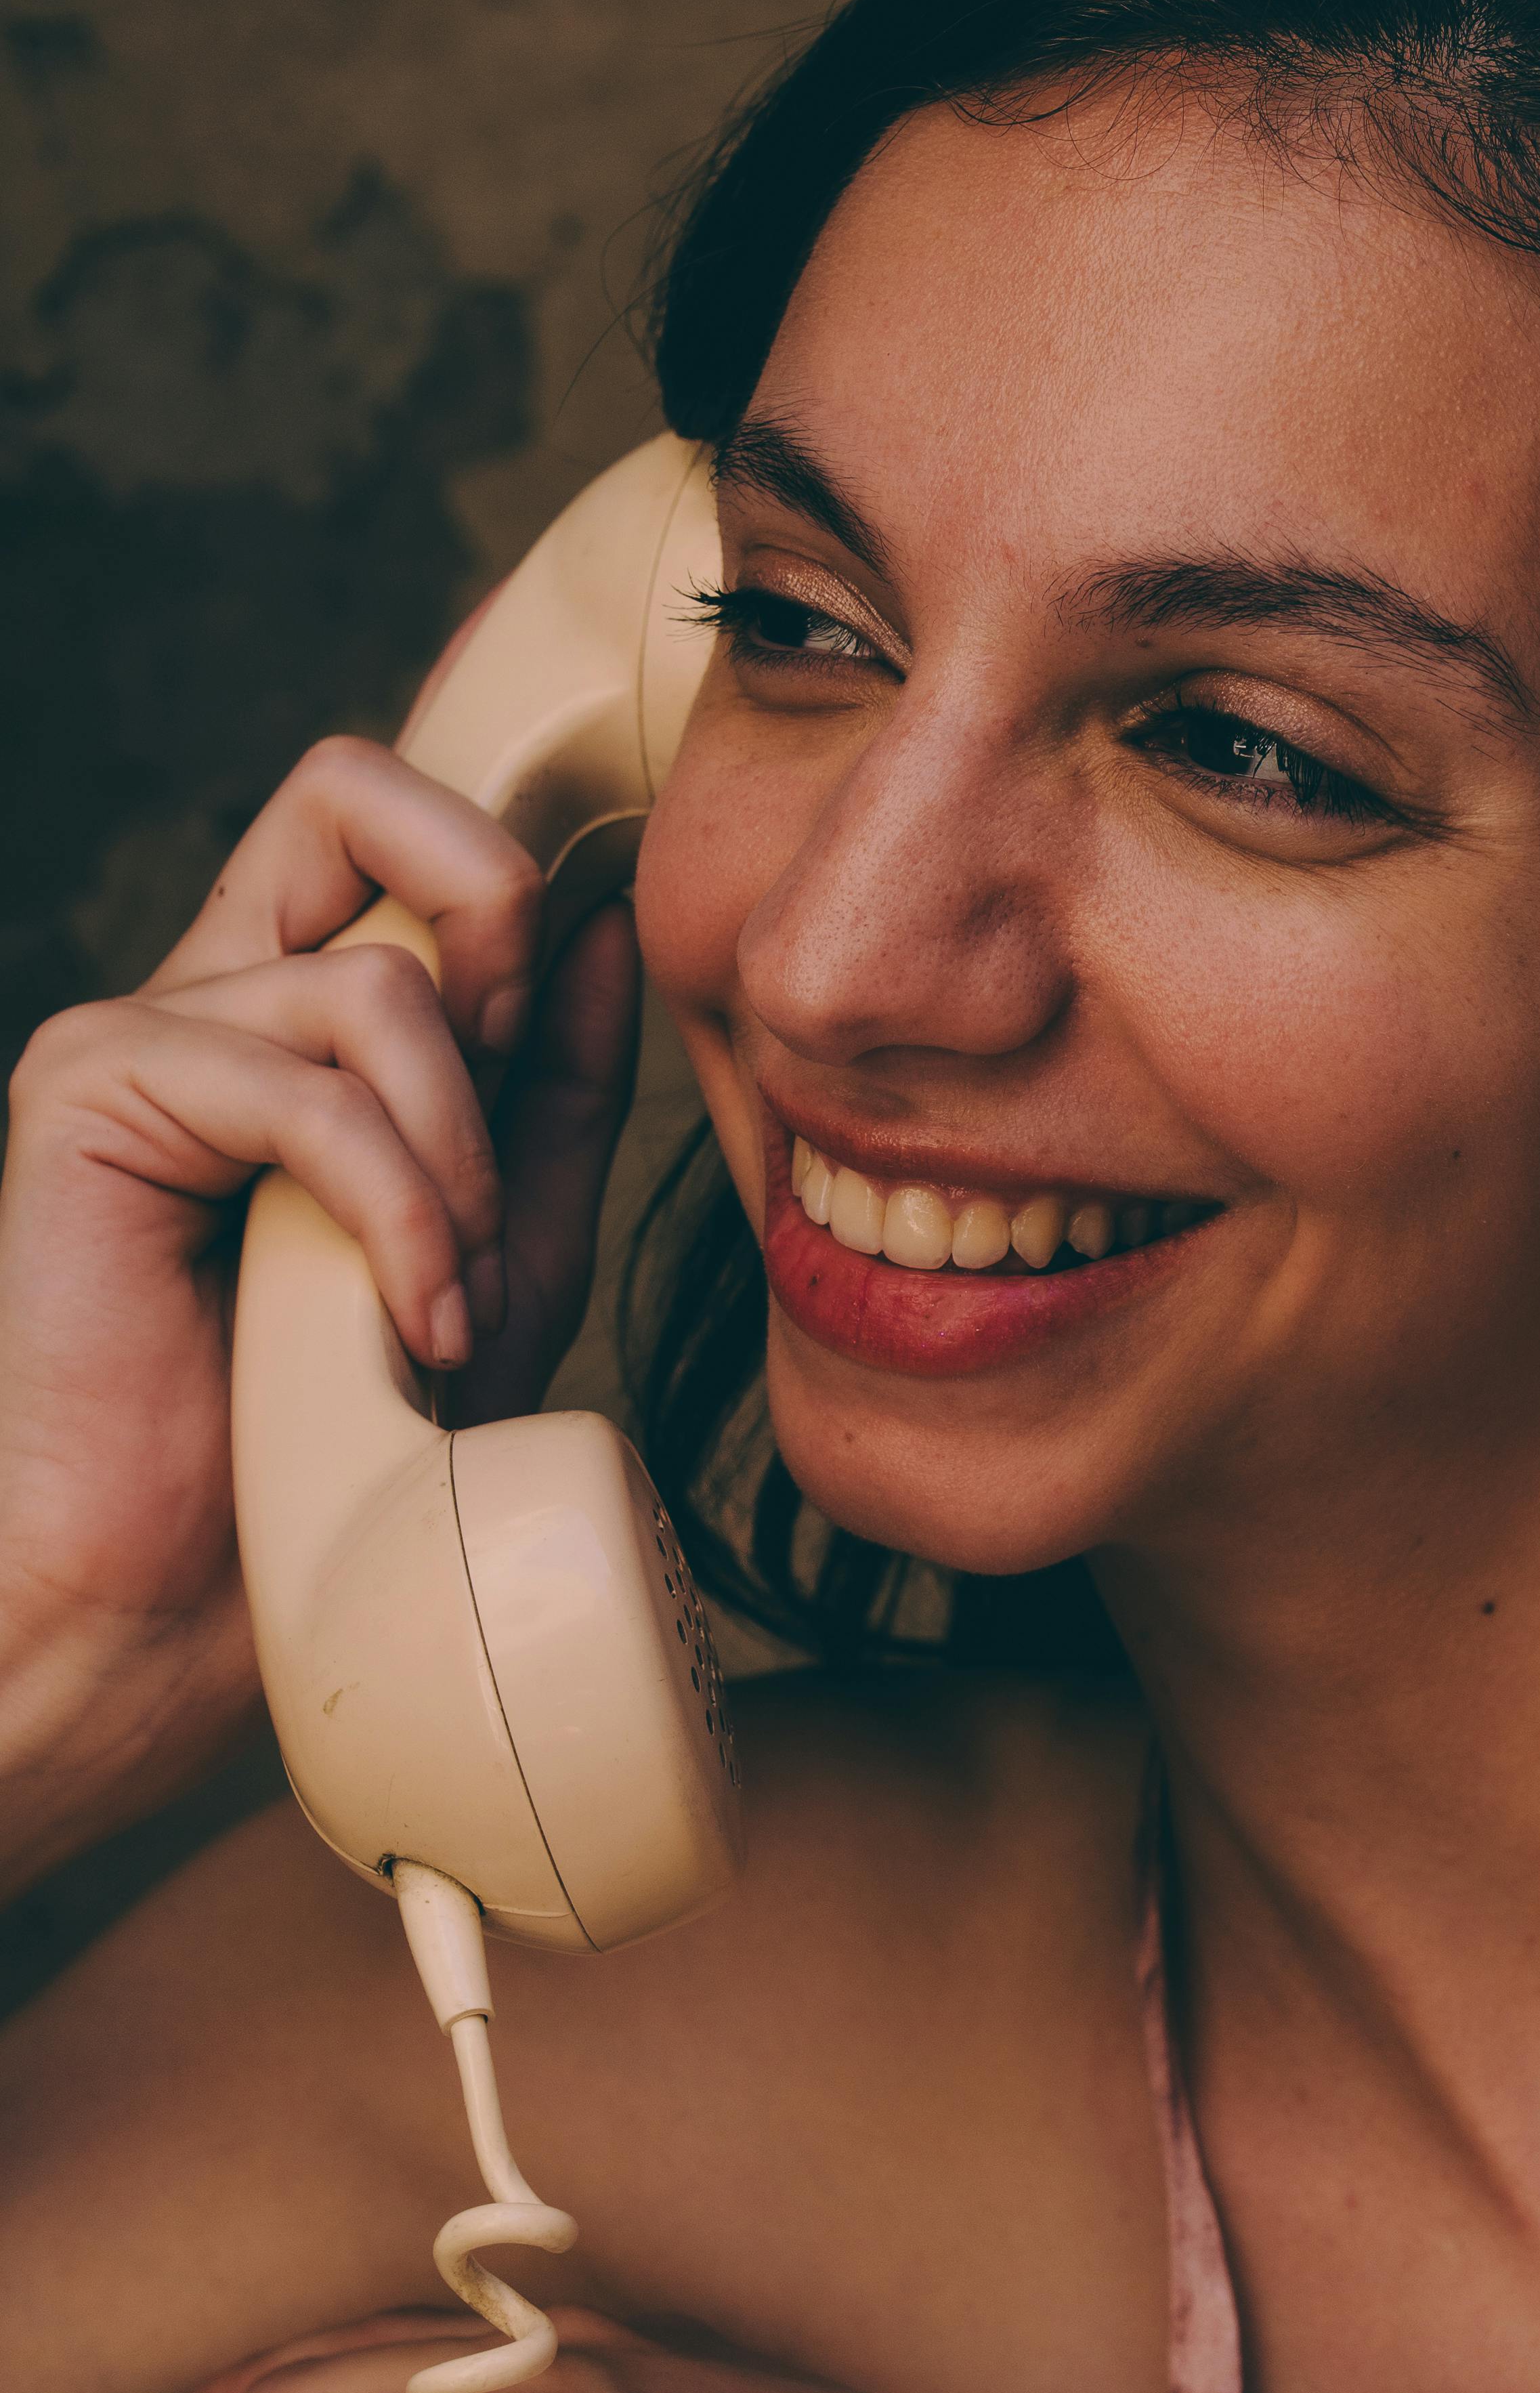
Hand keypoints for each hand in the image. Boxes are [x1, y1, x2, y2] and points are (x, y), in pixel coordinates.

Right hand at [0, 736, 640, 1871]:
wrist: (183, 1604)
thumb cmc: (334, 1448)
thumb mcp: (500, 1249)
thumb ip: (547, 1093)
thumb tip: (599, 929)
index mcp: (295, 1013)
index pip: (402, 827)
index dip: (514, 873)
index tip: (559, 1018)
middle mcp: (210, 995)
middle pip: (354, 788)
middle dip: (488, 914)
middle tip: (508, 1083)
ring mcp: (139, 1034)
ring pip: (378, 988)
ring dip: (463, 1161)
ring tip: (454, 1300)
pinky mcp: (88, 1091)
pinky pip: (308, 1092)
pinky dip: (400, 1217)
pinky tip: (412, 1326)